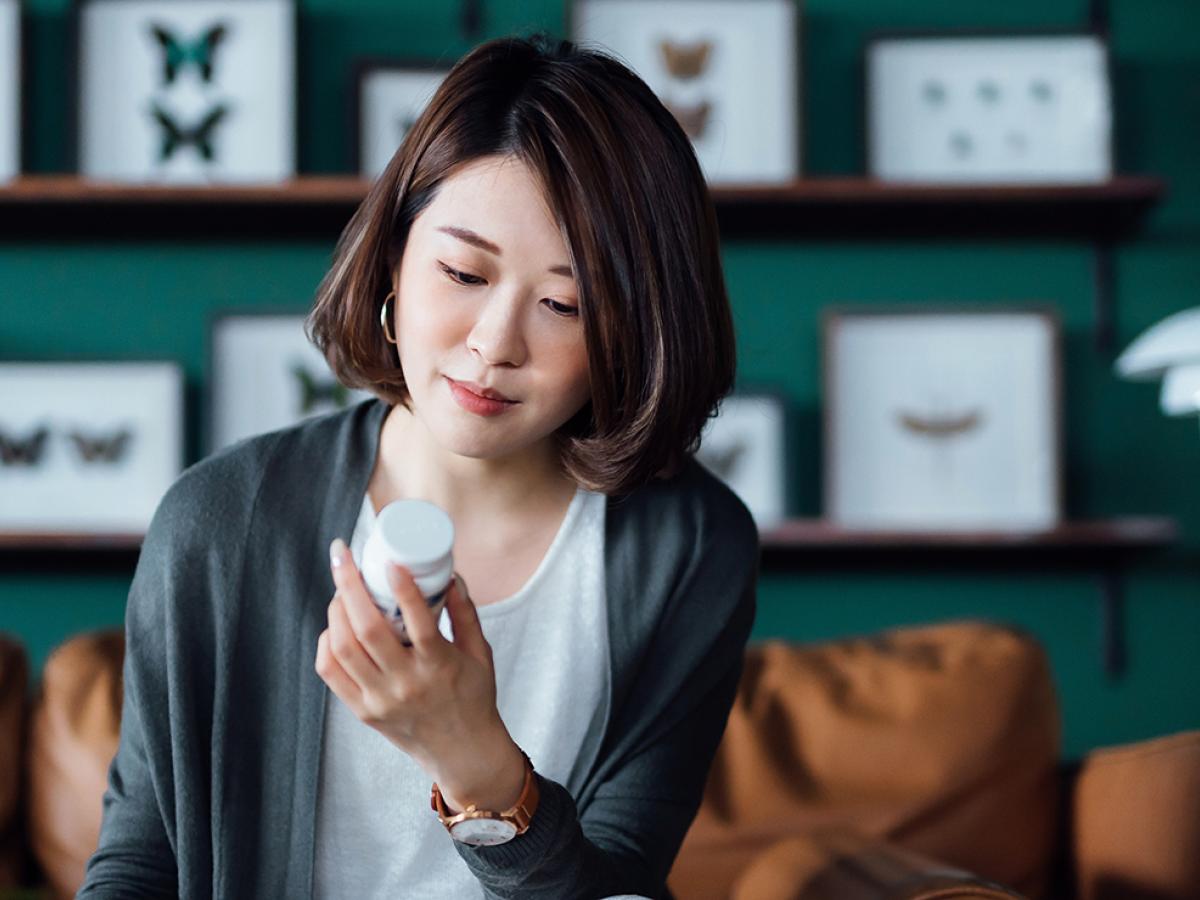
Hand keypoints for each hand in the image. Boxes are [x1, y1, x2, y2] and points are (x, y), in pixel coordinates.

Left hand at [315, 538, 525, 812]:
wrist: (462, 753)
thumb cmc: (473, 697)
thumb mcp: (480, 653)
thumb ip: (465, 612)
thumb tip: (449, 573)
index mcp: (439, 667)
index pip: (419, 623)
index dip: (403, 588)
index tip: (390, 561)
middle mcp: (406, 684)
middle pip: (367, 630)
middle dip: (348, 585)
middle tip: (343, 556)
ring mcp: (379, 700)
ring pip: (343, 648)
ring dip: (336, 610)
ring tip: (342, 587)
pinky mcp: (363, 712)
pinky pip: (331, 672)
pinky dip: (327, 643)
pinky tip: (336, 625)